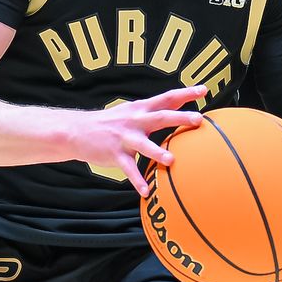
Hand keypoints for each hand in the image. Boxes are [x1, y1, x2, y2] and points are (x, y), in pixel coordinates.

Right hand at [67, 84, 206, 196]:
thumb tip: (179, 111)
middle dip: (180, 118)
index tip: (204, 90)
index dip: (185, 93)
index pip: (166, 98)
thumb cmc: (111, 123)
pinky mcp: (114, 154)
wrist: (77, 130)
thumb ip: (152, 112)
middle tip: (198, 119)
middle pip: (160, 117)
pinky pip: (128, 169)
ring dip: (158, 152)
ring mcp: (124, 137)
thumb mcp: (131, 112)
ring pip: (144, 144)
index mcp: (141, 109)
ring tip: (171, 161)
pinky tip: (146, 191)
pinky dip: (137, 180)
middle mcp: (134, 120)